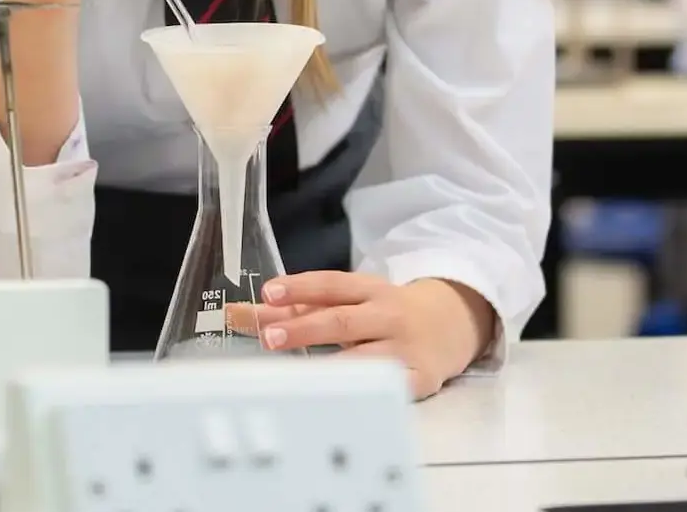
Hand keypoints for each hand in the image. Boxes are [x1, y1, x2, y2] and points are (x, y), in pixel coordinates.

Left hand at [256, 273, 495, 399]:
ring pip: (366, 358)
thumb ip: (294, 308)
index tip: (269, 293)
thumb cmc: (384, 312)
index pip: (331, 285)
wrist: (451, 324)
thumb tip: (236, 314)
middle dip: (305, 328)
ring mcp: (404, 348)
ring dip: (330, 366)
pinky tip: (340, 401)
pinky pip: (388, 387)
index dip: (300, 288)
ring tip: (295, 376)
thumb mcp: (348, 300)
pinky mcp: (419, 378)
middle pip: (344, 320)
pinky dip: (365, 392)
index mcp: (368, 290)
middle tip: (269, 336)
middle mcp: (387, 315)